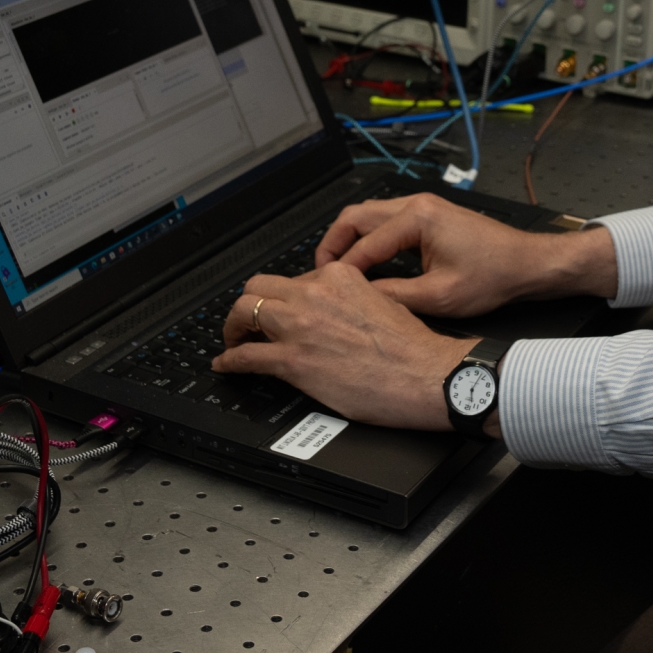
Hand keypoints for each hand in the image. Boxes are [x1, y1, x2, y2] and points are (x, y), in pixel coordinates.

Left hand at [215, 261, 476, 429]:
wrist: (425, 375)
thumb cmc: (412, 348)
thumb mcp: (382, 301)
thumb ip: (348, 298)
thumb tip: (330, 308)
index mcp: (338, 277)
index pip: (292, 279)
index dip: (283, 297)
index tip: (280, 309)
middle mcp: (314, 295)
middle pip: (258, 287)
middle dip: (249, 303)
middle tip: (248, 320)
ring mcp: (300, 327)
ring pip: (244, 312)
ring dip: (233, 327)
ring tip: (233, 339)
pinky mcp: (293, 361)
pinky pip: (246, 356)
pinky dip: (230, 360)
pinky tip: (227, 364)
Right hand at [312, 193, 616, 317]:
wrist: (527, 264)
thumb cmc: (494, 275)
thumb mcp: (439, 297)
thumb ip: (394, 297)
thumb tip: (361, 301)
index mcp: (417, 219)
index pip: (363, 243)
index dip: (340, 269)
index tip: (325, 289)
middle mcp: (416, 205)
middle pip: (355, 217)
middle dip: (333, 245)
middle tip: (319, 274)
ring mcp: (422, 208)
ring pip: (367, 216)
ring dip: (349, 240)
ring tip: (336, 271)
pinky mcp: (427, 217)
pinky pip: (385, 222)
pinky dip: (367, 239)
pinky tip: (364, 264)